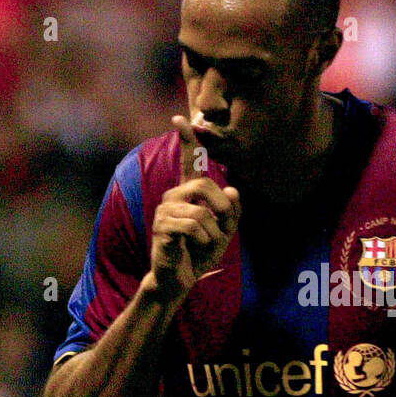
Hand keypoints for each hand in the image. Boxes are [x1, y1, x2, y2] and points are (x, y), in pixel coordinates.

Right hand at [146, 115, 241, 299]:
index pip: (189, 161)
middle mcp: (174, 196)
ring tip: (207, 244)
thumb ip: (233, 210)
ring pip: (202, 212)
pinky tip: (196, 247)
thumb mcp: (226, 230)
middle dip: (222, 207)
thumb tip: (232, 190)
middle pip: (204, 185)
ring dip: (213, 233)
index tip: (179, 119)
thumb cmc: (201, 252)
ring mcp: (165, 210)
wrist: (182, 277)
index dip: (187, 140)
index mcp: (189, 193)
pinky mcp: (162, 227)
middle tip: (224, 227)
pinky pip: (193, 226)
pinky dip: (204, 240)